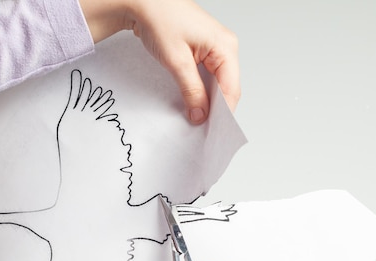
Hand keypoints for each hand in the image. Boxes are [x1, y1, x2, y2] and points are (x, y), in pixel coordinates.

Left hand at [80, 0, 239, 123]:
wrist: (143, 0)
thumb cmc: (160, 19)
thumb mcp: (176, 61)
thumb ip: (191, 90)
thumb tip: (201, 114)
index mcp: (225, 46)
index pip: (231, 89)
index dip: (222, 113)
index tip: (211, 131)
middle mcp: (225, 47)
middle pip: (228, 88)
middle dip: (216, 108)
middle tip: (201, 127)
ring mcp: (216, 48)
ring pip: (218, 84)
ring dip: (208, 100)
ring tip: (196, 116)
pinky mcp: (204, 50)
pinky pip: (209, 76)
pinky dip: (202, 90)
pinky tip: (193, 101)